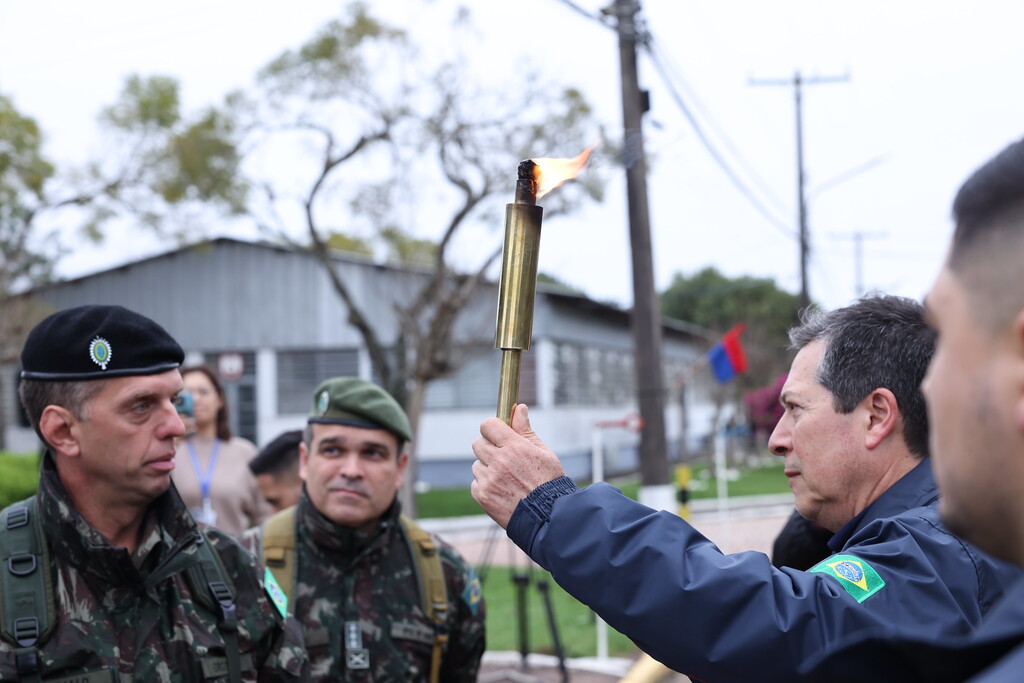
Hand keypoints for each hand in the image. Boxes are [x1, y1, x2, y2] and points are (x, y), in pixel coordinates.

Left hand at [471, 404, 565, 528]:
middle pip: (478, 443)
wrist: (548, 517)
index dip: (493, 428)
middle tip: (503, 459)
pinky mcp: (482, 496)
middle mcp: (498, 461)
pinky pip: (476, 484)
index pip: (488, 425)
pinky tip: (502, 492)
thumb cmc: (549, 483)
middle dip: (488, 448)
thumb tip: (519, 409)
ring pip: (477, 465)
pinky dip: (485, 486)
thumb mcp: (543, 453)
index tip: (498, 434)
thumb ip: (526, 431)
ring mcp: (489, 480)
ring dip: (487, 469)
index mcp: (514, 447)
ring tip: (507, 480)